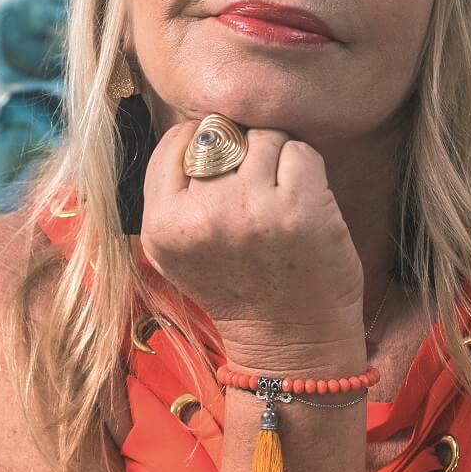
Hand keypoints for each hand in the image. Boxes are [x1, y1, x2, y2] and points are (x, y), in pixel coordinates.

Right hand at [138, 121, 365, 357]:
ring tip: (280, 202)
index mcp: (163, 227)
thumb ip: (177, 196)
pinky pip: (301, 151)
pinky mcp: (300, 208)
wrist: (291, 343)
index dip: (204, 144)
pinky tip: (305, 204)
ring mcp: (252, 209)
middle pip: (225, 137)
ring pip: (265, 138)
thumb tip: (200, 128)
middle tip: (258, 196)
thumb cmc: (240, 290)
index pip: (176, 143)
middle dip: (244, 155)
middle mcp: (203, 215)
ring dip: (278, 159)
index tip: (224, 169)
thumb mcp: (180, 253)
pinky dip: (308, 170)